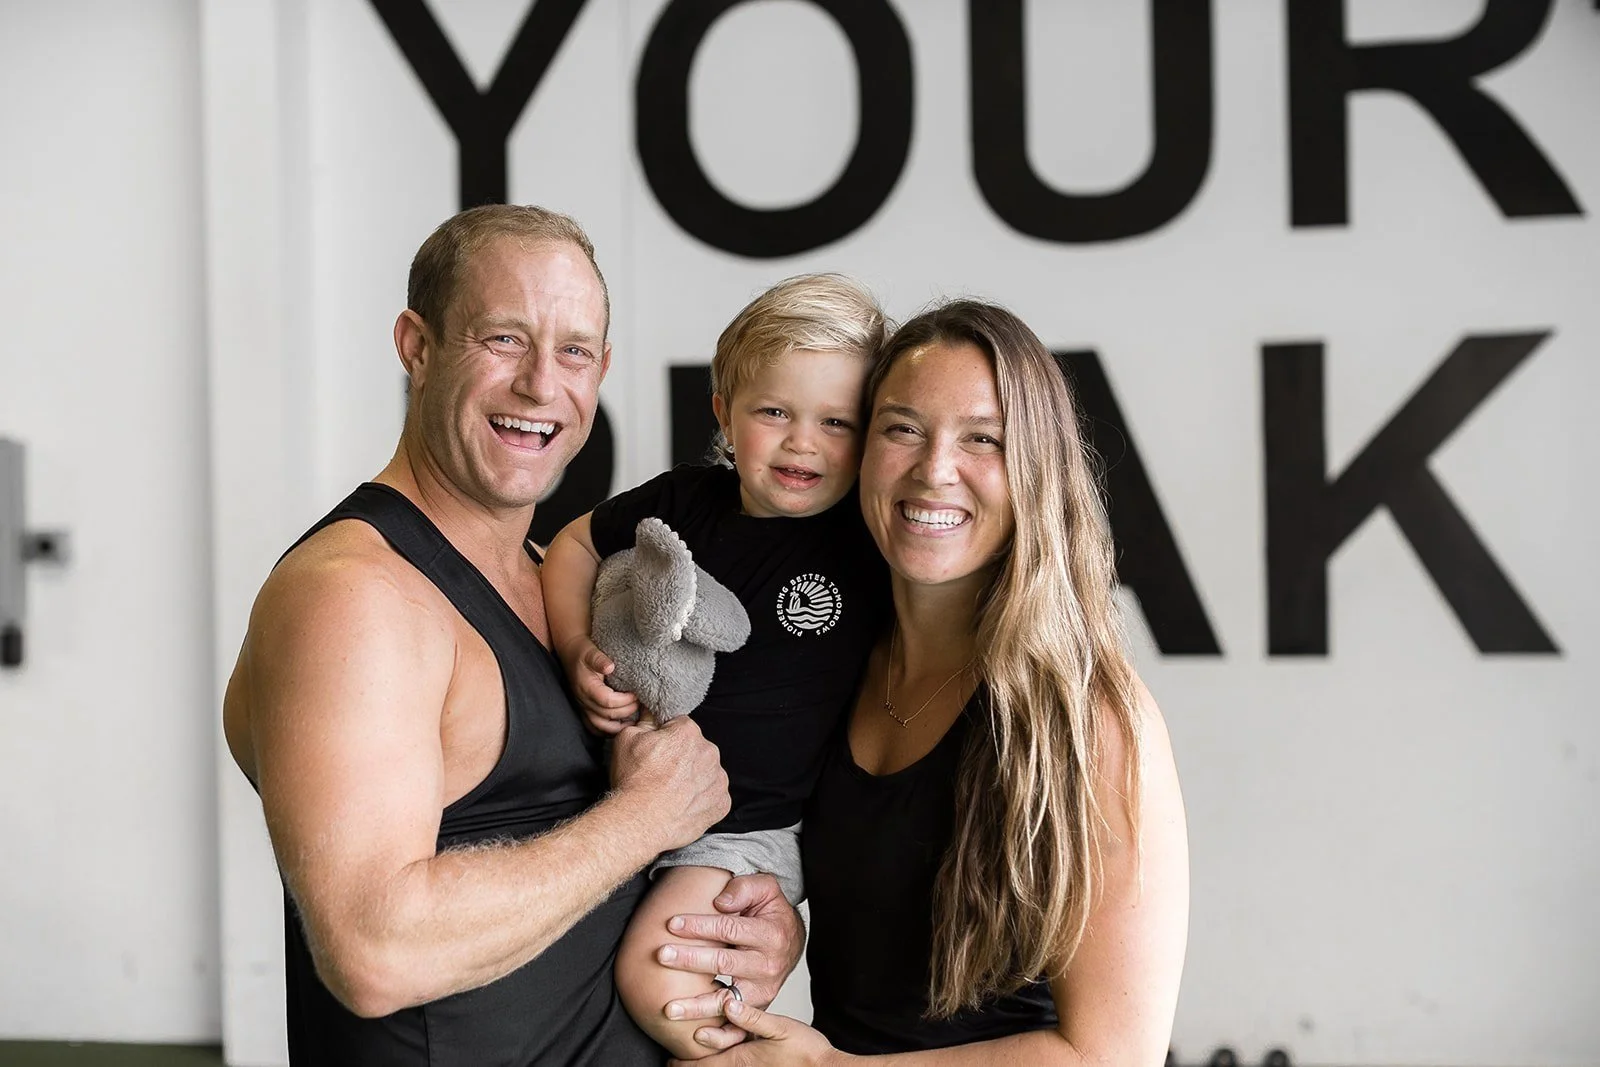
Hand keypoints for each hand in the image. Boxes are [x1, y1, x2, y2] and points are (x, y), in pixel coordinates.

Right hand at [559, 635, 641, 734]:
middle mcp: (583, 700)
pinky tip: (621, 725)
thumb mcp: (591, 651)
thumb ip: (600, 659)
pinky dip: (608, 730)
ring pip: (599, 726)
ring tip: (633, 720)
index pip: (607, 701)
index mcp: (587, 687)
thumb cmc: (583, 651)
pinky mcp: (584, 709)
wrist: (570, 652)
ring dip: (617, 726)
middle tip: (640, 704)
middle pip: (606, 715)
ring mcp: (583, 707)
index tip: (636, 694)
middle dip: (626, 711)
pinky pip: (594, 727)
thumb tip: (610, 667)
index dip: (624, 700)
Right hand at [610, 716, 728, 850]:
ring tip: (671, 791)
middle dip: (682, 757)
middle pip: (696, 748)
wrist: (640, 822)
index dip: (666, 737)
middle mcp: (710, 752)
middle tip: (662, 773)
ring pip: (706, 771)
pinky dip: (701, 799)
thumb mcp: (627, 738)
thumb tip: (651, 710)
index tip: (657, 751)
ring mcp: (718, 779)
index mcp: (688, 732)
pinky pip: (713, 795)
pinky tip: (683, 804)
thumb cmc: (633, 781)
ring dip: (694, 777)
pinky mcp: (721, 803)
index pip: (680, 726)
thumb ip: (645, 720)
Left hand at [660, 873, 805, 1046]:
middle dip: (690, 959)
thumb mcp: (765, 889)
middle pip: (724, 963)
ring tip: (669, 1008)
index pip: (729, 929)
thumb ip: (743, 888)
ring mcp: (763, 991)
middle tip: (661, 955)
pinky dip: (718, 1034)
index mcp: (770, 934)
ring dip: (697, 1006)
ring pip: (727, 1000)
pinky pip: (738, 1027)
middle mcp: (767, 965)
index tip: (672, 923)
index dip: (699, 926)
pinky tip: (695, 1034)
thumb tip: (720, 903)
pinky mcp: (757, 1008)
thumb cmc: (770, 913)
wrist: (790, 941)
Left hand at [667, 999, 843, 1066]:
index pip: (704, 1064)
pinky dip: (721, 1064)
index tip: (669, 1058)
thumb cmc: (805, 1050)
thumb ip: (754, 1018)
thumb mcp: (781, 1028)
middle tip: (674, 1062)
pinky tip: (725, 1057)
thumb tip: (729, 1005)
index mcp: (742, 1058)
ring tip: (692, 1061)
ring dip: (705, 1066)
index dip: (684, 1062)